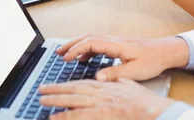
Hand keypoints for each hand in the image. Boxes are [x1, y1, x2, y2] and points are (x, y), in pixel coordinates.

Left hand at [39, 79, 172, 119]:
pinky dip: (65, 115)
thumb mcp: (129, 84)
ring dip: (56, 99)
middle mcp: (100, 91)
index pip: (82, 82)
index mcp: (106, 85)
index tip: (58, 84)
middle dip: (56, 89)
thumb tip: (106, 77)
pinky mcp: (100, 114)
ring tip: (43, 100)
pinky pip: (77, 115)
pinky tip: (54, 117)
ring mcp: (99, 103)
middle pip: (73, 88)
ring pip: (72, 99)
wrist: (151, 110)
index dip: (68, 83)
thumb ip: (116, 80)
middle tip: (42, 89)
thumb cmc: (143, 101)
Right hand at [51, 34, 188, 81]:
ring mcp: (116, 41)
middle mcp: (114, 40)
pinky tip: (85, 57)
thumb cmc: (152, 60)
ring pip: (92, 38)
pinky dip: (87, 47)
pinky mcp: (118, 44)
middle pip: (88, 37)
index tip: (65, 57)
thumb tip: (97, 77)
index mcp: (116, 45)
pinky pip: (98, 42)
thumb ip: (114, 74)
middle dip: (72, 44)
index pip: (91, 42)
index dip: (76, 49)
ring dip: (78, 44)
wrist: (165, 51)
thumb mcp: (134, 71)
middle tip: (58, 53)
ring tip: (66, 54)